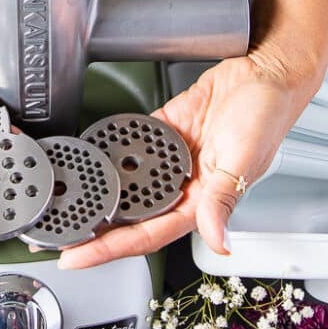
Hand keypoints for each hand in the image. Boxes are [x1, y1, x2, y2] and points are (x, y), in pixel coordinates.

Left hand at [58, 52, 316, 268]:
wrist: (265, 71)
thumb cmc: (268, 115)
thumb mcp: (244, 159)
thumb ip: (223, 200)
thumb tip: (218, 240)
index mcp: (202, 200)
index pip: (148, 234)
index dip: (111, 249)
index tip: (78, 257)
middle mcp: (184, 184)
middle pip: (131, 215)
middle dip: (96, 228)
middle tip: (59, 234)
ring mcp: (172, 159)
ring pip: (129, 183)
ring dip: (100, 193)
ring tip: (65, 200)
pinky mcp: (165, 131)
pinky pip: (133, 145)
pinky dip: (112, 151)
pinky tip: (91, 157)